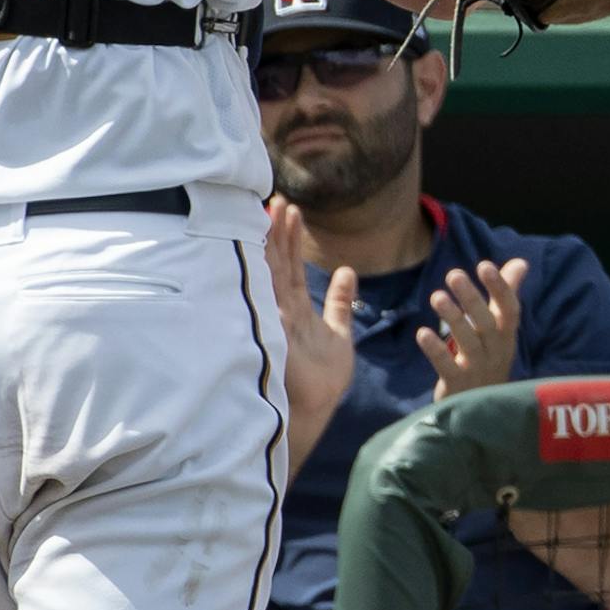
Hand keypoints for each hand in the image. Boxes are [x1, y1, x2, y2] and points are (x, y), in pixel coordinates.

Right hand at [264, 197, 356, 430]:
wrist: (316, 409)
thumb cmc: (322, 378)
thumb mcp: (338, 332)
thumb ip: (340, 303)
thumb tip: (346, 271)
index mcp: (295, 307)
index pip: (292, 265)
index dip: (291, 238)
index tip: (292, 210)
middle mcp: (281, 308)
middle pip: (278, 262)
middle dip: (277, 231)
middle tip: (279, 200)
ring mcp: (274, 317)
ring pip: (272, 271)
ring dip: (273, 242)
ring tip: (275, 210)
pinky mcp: (273, 330)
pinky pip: (268, 295)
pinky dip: (266, 272)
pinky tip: (263, 249)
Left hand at [418, 257, 528, 399]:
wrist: (483, 412)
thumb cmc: (490, 358)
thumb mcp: (500, 329)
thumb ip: (506, 294)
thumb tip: (520, 262)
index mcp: (506, 335)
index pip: (509, 309)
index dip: (500, 287)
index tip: (485, 265)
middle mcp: (496, 351)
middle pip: (487, 323)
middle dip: (471, 298)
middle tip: (454, 274)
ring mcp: (478, 370)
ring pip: (468, 342)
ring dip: (453, 318)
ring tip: (437, 296)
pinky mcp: (458, 386)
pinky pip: (447, 367)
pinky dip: (435, 350)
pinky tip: (422, 333)